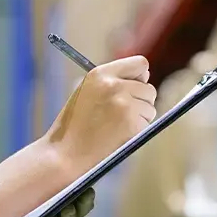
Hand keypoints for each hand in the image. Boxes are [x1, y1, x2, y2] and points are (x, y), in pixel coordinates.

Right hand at [47, 56, 156, 174]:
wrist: (67, 152)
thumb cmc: (75, 123)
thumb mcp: (87, 90)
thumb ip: (112, 81)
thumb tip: (145, 76)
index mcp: (100, 73)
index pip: (140, 63)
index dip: (140, 76)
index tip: (136, 86)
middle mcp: (114, 85)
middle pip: (149, 88)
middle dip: (141, 100)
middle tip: (122, 113)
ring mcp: (124, 104)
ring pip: (150, 107)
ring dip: (140, 117)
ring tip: (117, 125)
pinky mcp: (132, 124)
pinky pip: (147, 124)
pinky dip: (138, 130)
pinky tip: (118, 134)